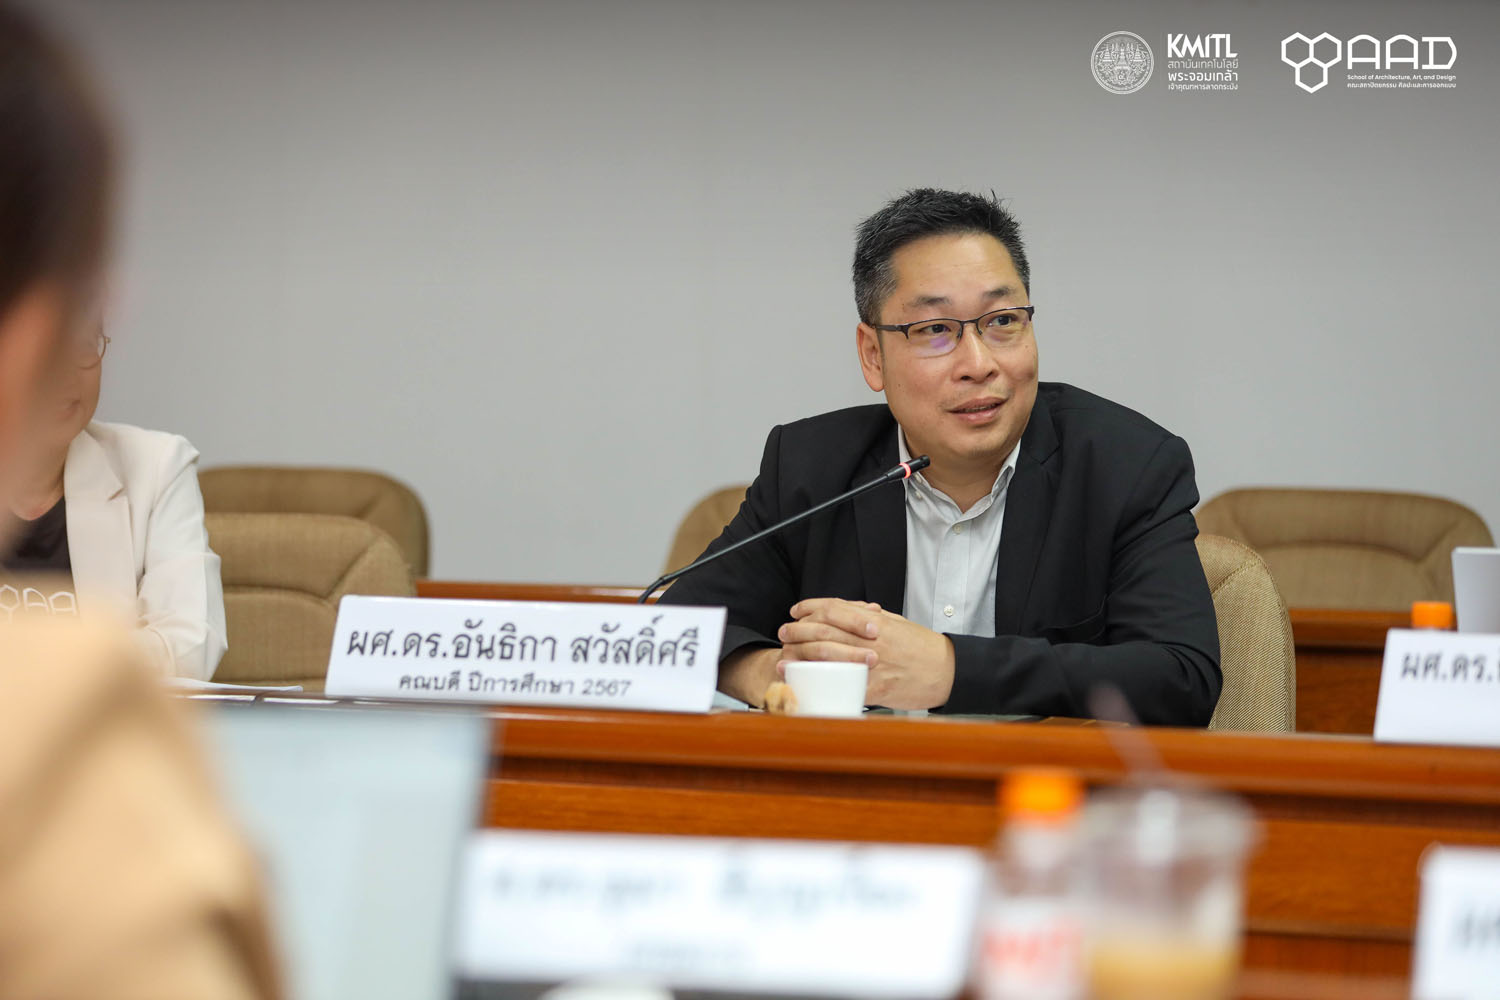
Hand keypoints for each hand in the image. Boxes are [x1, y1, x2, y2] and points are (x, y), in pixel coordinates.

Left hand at [776, 598, 954, 709]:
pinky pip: (846, 684)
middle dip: (799, 631)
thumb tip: (849, 608)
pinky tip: (809, 684)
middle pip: (826, 630)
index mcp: (876, 621)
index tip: (796, 611)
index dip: (811, 607)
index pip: (836, 607)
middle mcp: (872, 638)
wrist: (947, 670)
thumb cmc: (922, 647)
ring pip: (830, 656)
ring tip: (785, 658)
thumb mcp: (896, 623)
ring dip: (803, 656)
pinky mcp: (877, 687)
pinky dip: (825, 684)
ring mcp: (874, 663)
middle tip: (783, 634)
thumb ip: (871, 615)